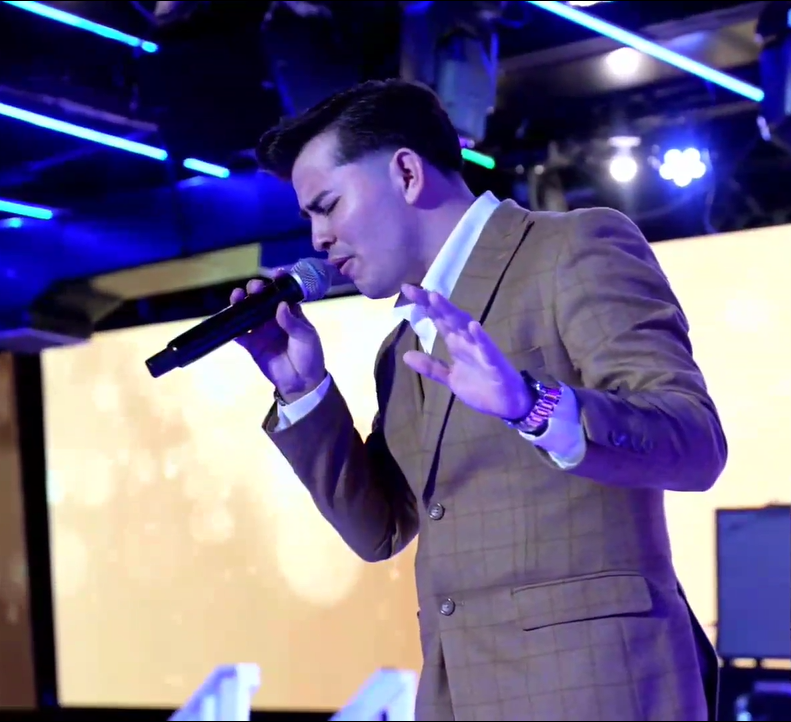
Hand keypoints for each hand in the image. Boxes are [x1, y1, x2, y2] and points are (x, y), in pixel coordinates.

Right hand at [230, 272, 325, 401]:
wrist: (302, 382)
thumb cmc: (309, 356)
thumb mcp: (306, 337)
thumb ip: (292, 322)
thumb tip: (280, 305)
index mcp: (291, 314)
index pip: (283, 295)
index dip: (278, 283)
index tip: (275, 273)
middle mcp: (274, 319)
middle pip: (262, 301)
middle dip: (256, 291)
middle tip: (253, 288)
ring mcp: (261, 331)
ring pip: (248, 314)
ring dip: (241, 304)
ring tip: (236, 297)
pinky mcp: (252, 345)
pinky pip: (239, 335)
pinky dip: (232, 328)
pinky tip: (228, 321)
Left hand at [400, 285, 532, 419]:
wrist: (507, 404)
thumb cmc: (481, 387)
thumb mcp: (450, 378)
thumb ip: (431, 366)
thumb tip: (405, 356)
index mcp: (456, 343)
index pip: (438, 319)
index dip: (424, 305)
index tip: (406, 289)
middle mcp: (467, 341)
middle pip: (447, 317)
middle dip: (431, 303)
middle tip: (413, 289)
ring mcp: (481, 349)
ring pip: (464, 326)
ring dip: (451, 312)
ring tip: (435, 298)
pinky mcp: (494, 361)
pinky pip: (487, 348)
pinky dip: (481, 337)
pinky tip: (474, 326)